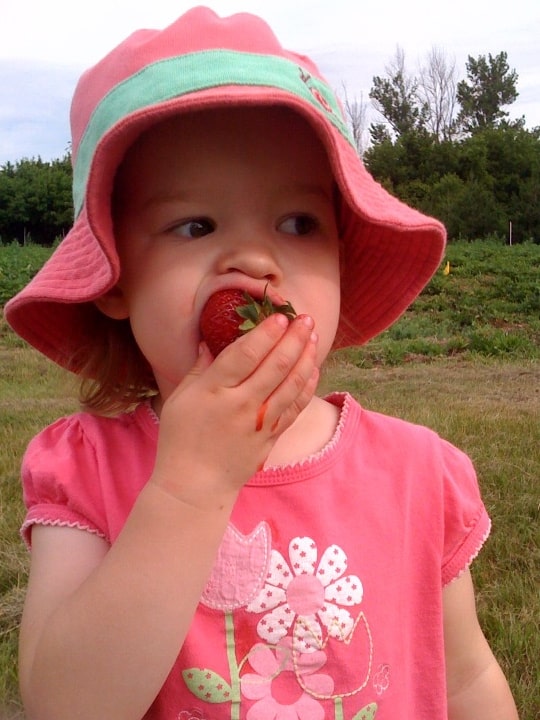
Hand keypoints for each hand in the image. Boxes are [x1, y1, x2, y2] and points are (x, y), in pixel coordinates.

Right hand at [150, 313, 318, 508]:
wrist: (195, 486)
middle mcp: (241, 405)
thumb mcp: (180, 399)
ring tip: (314, 336)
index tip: (279, 317)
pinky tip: (313, 368)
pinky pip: (295, 408)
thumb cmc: (181, 439)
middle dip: (294, 338)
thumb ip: (199, 369)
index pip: (245, 355)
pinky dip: (307, 387)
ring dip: (306, 357)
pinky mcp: (271, 437)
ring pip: (290, 384)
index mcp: (214, 391)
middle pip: (275, 366)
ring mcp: (260, 423)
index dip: (265, 334)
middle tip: (305, 318)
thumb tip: (213, 341)